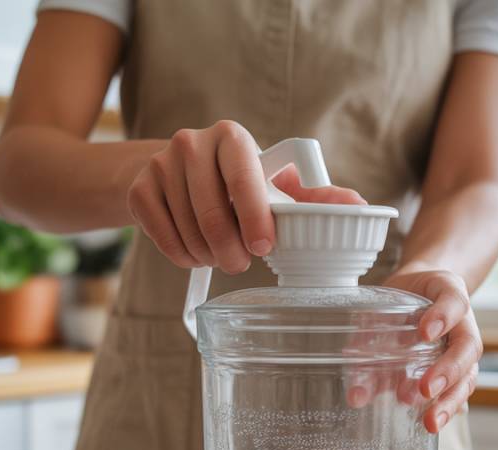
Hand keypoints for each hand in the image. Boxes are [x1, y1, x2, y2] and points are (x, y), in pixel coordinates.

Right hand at [127, 120, 364, 273]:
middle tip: (242, 263)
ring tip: (220, 255)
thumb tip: (358, 206)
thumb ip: (313, 198)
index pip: (244, 177)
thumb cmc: (236, 183)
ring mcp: (160, 165)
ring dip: (210, 257)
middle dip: (232, 251)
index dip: (255, 217)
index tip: (264, 248)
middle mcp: (191, 143)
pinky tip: (196, 252)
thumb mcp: (274, 185)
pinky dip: (184, 257)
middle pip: (213, 213)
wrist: (176, 173)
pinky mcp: (138, 190)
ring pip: (189, 232)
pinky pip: (164, 239)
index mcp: (231, 137)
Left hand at [383, 269, 481, 433]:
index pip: (454, 303)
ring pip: (467, 377)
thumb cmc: (410, 294)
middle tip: (426, 388)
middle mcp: (463, 326)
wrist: (426, 288)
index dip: (442, 317)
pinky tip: (428, 423)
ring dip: (448, 401)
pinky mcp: (455, 372)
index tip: (425, 332)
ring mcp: (463, 351)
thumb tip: (353, 373)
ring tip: (430, 422)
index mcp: (451, 296)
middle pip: (467, 348)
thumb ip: (374, 328)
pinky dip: (441, 407)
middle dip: (448, 371)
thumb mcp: (390, 298)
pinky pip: (454, 391)